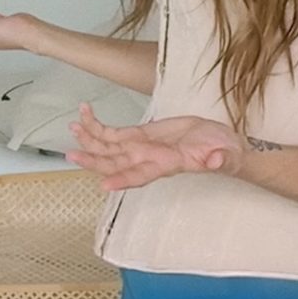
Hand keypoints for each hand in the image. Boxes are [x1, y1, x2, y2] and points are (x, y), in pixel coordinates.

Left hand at [66, 103, 240, 189]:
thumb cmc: (224, 152)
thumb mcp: (226, 155)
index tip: (103, 185)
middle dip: (93, 159)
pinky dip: (96, 124)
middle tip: (71, 155)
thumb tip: (216, 161)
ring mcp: (139, 147)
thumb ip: (221, 160)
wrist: (219, 141)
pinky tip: (84, 113)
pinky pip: (111, 131)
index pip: (141, 176)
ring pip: (107, 146)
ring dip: (88, 138)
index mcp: (166, 165)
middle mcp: (146, 159)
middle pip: (114, 163)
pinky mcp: (138, 134)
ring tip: (73, 127)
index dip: (123, 180)